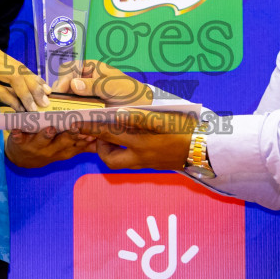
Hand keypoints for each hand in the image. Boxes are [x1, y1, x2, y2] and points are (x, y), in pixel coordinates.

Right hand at [0, 41, 49, 113]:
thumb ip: (4, 85)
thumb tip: (28, 94)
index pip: (17, 63)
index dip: (33, 78)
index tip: (46, 89)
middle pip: (18, 69)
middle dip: (34, 87)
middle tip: (45, 101)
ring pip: (13, 78)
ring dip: (27, 95)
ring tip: (35, 108)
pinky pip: (0, 90)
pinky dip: (13, 101)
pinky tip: (20, 109)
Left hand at [5, 126, 94, 168]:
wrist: (22, 159)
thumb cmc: (49, 149)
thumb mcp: (67, 150)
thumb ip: (85, 145)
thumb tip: (105, 140)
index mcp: (65, 150)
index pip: (78, 144)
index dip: (86, 139)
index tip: (94, 133)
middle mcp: (52, 150)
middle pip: (63, 143)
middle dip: (70, 136)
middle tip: (76, 128)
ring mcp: (36, 147)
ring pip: (43, 141)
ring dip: (46, 135)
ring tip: (51, 129)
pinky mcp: (21, 143)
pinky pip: (18, 139)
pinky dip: (17, 135)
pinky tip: (15, 131)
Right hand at [55, 59, 152, 105]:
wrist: (140, 108)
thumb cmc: (129, 91)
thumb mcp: (113, 86)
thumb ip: (95, 85)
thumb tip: (74, 85)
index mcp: (90, 68)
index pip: (69, 68)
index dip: (63, 78)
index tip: (62, 91)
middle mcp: (83, 80)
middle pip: (63, 84)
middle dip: (58, 94)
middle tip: (56, 105)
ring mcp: (83, 95)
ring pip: (65, 98)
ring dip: (61, 105)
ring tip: (58, 114)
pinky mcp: (84, 108)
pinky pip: (72, 109)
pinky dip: (68, 114)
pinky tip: (67, 120)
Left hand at [72, 109, 194, 170]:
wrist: (204, 150)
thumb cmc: (184, 129)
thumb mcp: (162, 118)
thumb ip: (139, 116)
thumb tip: (117, 112)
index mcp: (141, 142)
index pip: (108, 134)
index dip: (90, 127)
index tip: (75, 123)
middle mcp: (141, 155)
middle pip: (110, 157)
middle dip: (99, 146)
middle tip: (98, 132)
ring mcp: (146, 163)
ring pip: (118, 161)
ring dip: (111, 150)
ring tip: (114, 136)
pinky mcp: (152, 166)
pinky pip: (129, 161)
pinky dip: (123, 152)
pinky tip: (129, 140)